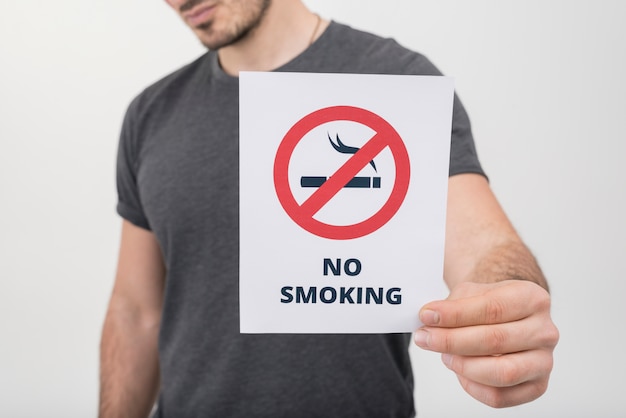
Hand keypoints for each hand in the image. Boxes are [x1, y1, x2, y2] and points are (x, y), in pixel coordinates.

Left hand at [414, 280, 558, 407]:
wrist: (508, 316)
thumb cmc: (489, 304)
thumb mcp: (471, 293)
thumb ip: (452, 306)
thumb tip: (429, 320)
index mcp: (531, 298)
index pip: (492, 308)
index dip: (455, 314)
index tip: (426, 316)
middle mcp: (545, 330)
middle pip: (495, 340)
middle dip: (451, 341)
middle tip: (425, 338)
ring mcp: (544, 361)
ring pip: (502, 372)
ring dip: (464, 365)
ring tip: (445, 356)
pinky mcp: (537, 386)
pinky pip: (500, 397)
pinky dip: (473, 386)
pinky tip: (460, 370)